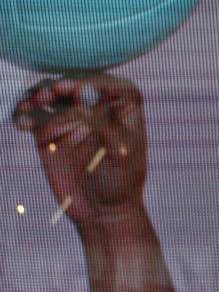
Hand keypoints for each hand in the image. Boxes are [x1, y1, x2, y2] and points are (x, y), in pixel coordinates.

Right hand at [12, 74, 146, 226]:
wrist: (102, 209)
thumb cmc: (121, 178)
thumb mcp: (119, 151)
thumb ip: (103, 122)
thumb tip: (84, 94)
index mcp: (123, 101)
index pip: (105, 82)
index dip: (89, 83)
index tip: (75, 91)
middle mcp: (96, 101)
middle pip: (73, 83)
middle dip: (58, 86)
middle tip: (46, 96)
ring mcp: (70, 113)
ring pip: (49, 94)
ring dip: (38, 95)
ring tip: (32, 105)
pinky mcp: (48, 129)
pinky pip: (32, 115)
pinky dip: (24, 114)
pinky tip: (23, 123)